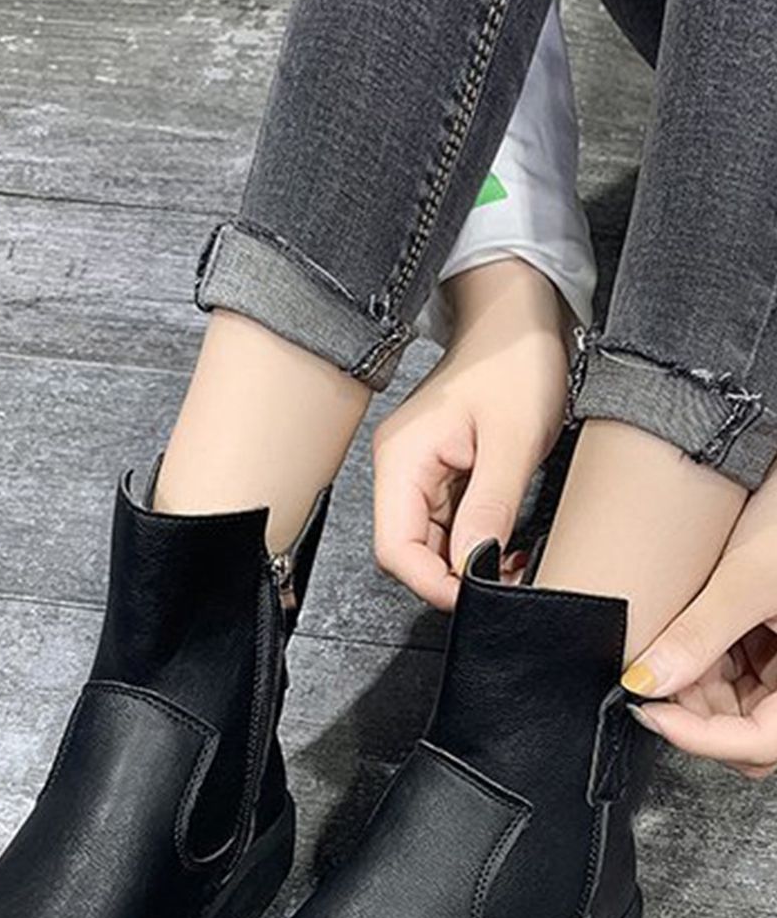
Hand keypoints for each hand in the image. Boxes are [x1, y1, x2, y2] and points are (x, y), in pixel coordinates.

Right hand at [372, 258, 569, 607]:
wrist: (522, 322)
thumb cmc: (514, 361)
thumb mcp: (513, 439)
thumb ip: (491, 505)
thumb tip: (475, 565)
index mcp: (402, 460)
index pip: (395, 548)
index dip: (433, 582)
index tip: (479, 595)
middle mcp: (401, 471)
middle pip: (409, 553)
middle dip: (455, 577)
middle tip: (506, 581)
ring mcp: (420, 475)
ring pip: (432, 545)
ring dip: (469, 563)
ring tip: (514, 561)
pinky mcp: (442, 476)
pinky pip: (450, 526)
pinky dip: (477, 543)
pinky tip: (507, 543)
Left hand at [622, 463, 776, 778]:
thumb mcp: (753, 574)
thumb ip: (700, 634)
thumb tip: (646, 681)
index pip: (759, 744)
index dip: (701, 738)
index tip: (647, 710)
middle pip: (746, 729)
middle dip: (695, 708)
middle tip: (648, 673)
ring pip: (737, 702)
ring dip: (697, 682)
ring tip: (668, 644)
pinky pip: (741, 669)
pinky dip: (708, 657)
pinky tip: (687, 629)